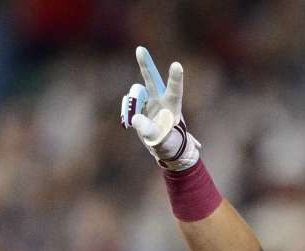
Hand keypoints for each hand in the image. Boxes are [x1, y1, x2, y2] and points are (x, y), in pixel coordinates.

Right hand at [121, 46, 200, 170]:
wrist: (164, 145)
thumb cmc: (168, 143)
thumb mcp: (160, 140)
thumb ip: (148, 130)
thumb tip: (135, 118)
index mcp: (172, 107)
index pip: (175, 91)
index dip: (175, 78)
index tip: (176, 65)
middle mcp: (161, 99)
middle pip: (152, 79)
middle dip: (146, 64)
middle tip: (140, 49)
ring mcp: (149, 100)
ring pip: (136, 93)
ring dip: (132, 104)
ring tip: (135, 121)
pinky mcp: (140, 104)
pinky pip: (128, 102)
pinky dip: (128, 111)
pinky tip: (132, 122)